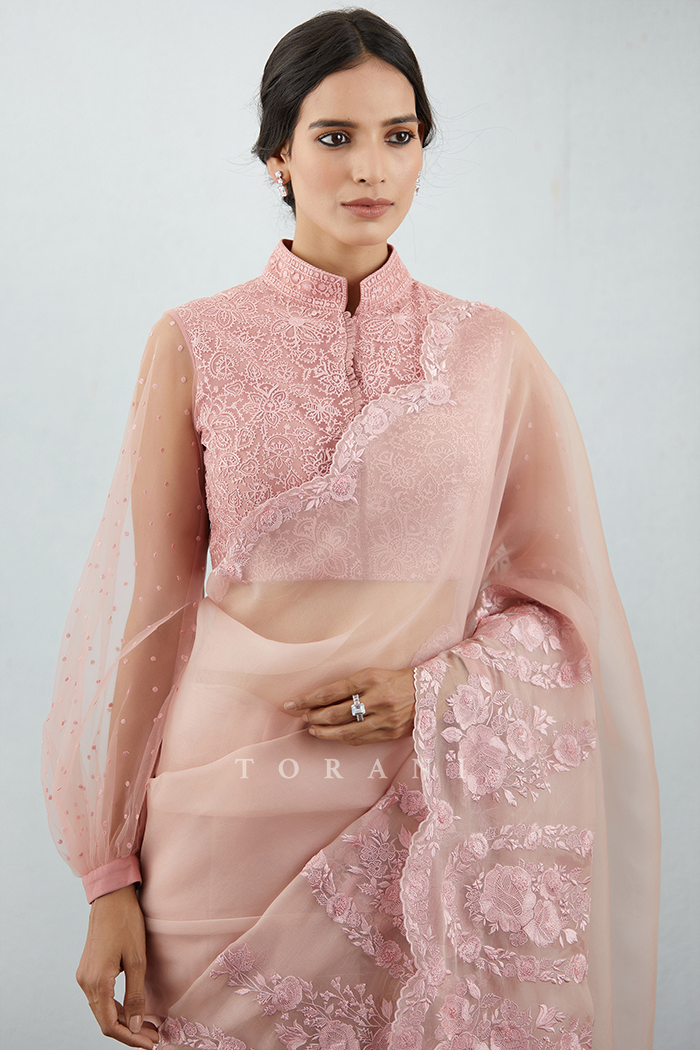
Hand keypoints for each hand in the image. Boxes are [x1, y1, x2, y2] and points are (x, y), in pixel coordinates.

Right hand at [76, 884, 159, 1047]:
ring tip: (148, 1026)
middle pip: (105, 1021)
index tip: (151, 1043)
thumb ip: (135, 995)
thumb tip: (136, 1025)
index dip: (131, 1038)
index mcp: (97, 982)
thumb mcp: (137, 960)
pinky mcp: (88, 970)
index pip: (111, 1025)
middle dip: (129, 1032)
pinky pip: (100, 998)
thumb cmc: (127, 923)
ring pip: (102, 1011)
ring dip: (123, 1021)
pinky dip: (115, 1008)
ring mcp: (84, 976)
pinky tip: (132, 1010)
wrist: (111, 897)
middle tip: (154, 1037)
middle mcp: (85, 983)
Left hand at [284, 666, 414, 744]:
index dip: (308, 699)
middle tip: (301, 716)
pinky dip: (342, 738)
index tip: (292, 703)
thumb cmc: (397, 679)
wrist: (431, 692)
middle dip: (313, 716)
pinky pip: (359, 739)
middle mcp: (376, 699)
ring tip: (312, 729)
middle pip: (335, 713)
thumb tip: (321, 698)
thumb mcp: (374, 674)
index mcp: (369, 678)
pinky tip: (331, 736)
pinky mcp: (389, 733)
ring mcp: (383, 719)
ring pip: (345, 730)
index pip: (330, 691)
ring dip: (324, 731)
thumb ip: (350, 685)